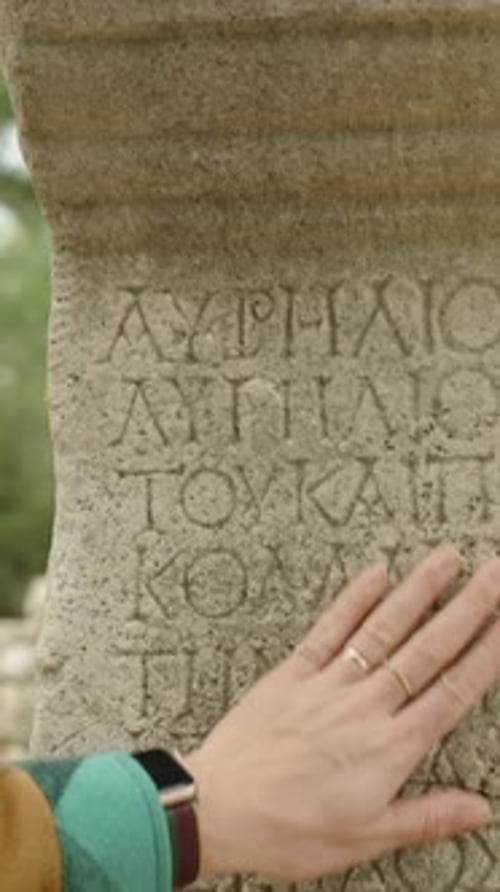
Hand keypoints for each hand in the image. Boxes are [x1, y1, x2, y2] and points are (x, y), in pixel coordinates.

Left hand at [185, 546, 499, 881]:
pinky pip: (329, 629)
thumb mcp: (366, 837)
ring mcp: (328, 683)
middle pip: (428, 648)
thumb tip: (481, 809)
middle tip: (495, 572)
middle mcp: (365, 706)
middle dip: (468, 607)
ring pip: (384, 629)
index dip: (486, 653)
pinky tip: (376, 574)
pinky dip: (353, 599)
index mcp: (390, 748)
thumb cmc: (288, 830)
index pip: (453, 690)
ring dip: (419, 590)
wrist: (216, 807)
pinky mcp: (293, 673)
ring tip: (447, 559)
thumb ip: (427, 816)